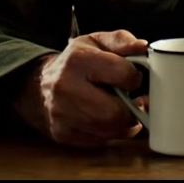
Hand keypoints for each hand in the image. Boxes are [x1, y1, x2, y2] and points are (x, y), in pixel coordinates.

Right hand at [12, 30, 148, 146]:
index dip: (134, 77)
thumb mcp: (95, 42)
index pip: (122, 74)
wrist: (40, 85)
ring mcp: (63, 115)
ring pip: (110, 131)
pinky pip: (100, 142)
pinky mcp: (64, 134)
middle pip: (115, 113)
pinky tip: (107, 119)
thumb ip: (121, 40)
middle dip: (130, 108)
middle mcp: (66, 88)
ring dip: (122, 122)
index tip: (131, 76)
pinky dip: (111, 133)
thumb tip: (143, 46)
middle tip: (131, 100)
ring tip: (120, 108)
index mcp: (78, 60)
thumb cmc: (74, 62)